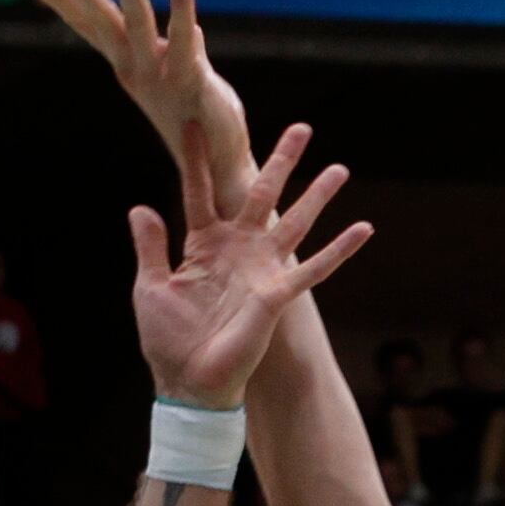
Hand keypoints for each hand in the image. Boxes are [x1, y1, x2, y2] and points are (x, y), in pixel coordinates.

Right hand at [23, 0, 251, 182]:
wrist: (217, 170)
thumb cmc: (201, 123)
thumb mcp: (189, 78)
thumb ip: (185, 51)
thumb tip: (192, 30)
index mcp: (128, 64)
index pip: (88, 25)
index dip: (60, 0)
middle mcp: (136, 68)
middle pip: (102, 21)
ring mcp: (159, 76)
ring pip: (138, 25)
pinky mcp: (189, 82)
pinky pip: (185, 43)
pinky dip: (182, 13)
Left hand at [128, 124, 369, 413]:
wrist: (187, 382)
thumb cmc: (167, 339)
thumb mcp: (150, 287)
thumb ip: (150, 246)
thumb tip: (140, 207)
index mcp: (202, 243)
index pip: (200, 190)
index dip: (196, 158)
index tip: (193, 123)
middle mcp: (237, 248)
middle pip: (261, 193)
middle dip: (282, 161)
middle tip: (301, 128)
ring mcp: (260, 269)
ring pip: (294, 221)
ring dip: (317, 195)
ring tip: (339, 168)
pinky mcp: (276, 294)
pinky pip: (314, 268)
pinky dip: (340, 249)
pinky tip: (364, 228)